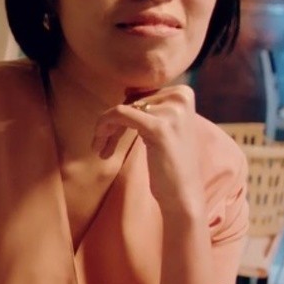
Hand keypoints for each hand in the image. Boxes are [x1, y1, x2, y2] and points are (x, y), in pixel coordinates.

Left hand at [90, 84, 204, 221]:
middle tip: (102, 144)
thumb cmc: (170, 163)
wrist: (183, 194)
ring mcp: (172, 111)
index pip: (141, 94)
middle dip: (113, 123)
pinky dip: (104, 127)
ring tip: (100, 148)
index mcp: (184, 93)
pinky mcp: (159, 127)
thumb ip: (151, 107)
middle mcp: (181, 97)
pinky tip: (100, 147)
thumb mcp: (164, 127)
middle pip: (131, 101)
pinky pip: (120, 114)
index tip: (114, 133)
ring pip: (122, 108)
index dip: (124, 113)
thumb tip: (127, 89)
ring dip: (105, 128)